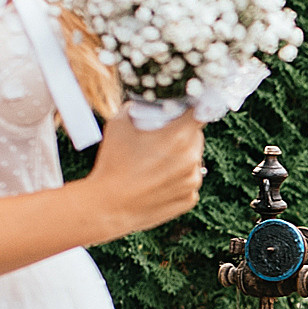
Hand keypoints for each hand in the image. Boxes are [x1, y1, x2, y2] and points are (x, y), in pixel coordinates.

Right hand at [86, 105, 205, 241]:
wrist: (107, 207)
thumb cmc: (112, 164)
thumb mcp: (119, 123)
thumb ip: (139, 107)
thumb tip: (149, 101)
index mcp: (180, 136)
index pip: (200, 112)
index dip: (190, 109)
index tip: (183, 110)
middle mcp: (192, 159)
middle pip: (196, 136)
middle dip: (181, 133)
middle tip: (158, 140)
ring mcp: (192, 182)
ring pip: (193, 160)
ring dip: (181, 157)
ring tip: (154, 164)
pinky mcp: (189, 199)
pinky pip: (188, 181)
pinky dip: (177, 179)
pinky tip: (156, 181)